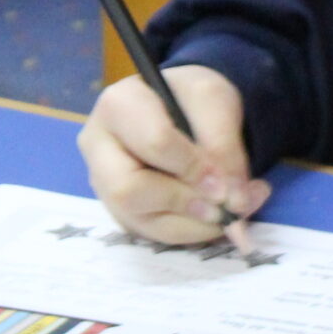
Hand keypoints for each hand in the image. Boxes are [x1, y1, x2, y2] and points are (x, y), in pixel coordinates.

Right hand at [78, 67, 268, 246]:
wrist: (185, 111)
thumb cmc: (193, 99)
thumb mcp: (216, 101)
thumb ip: (224, 146)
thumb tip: (232, 201)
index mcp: (119, 105)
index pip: (154, 143)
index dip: (194, 168)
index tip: (226, 180)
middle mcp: (99, 148)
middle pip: (128, 191)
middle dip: (184, 203)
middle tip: (226, 205)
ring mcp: (104, 184)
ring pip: (141, 220)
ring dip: (194, 224)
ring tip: (233, 212)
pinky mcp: (120, 211)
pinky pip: (152, 234)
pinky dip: (191, 232)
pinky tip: (218, 217)